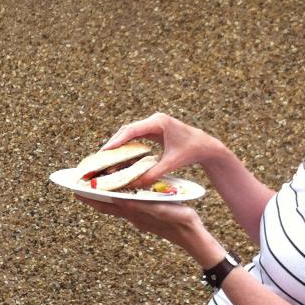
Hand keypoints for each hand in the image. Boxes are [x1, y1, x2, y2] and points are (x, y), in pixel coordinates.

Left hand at [75, 193, 204, 249]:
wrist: (191, 236)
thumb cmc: (178, 221)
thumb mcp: (161, 209)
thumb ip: (142, 205)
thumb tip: (123, 199)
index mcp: (133, 212)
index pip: (105, 204)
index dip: (89, 197)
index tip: (74, 190)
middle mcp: (132, 215)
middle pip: (107, 204)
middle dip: (93, 195)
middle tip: (79, 185)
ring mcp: (139, 216)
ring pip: (116, 204)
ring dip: (105, 195)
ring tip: (96, 186)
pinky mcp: (148, 215)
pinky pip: (128, 204)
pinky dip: (121, 196)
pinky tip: (123, 192)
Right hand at [101, 112, 224, 187]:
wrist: (205, 146)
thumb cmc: (191, 152)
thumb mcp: (171, 164)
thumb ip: (152, 174)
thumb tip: (134, 185)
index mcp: (159, 122)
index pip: (132, 131)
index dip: (116, 141)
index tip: (104, 151)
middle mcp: (154, 120)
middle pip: (127, 130)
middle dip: (113, 144)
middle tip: (99, 157)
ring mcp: (153, 123)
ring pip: (129, 133)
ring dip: (118, 144)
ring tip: (104, 157)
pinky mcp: (154, 129)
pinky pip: (135, 136)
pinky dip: (126, 145)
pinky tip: (117, 155)